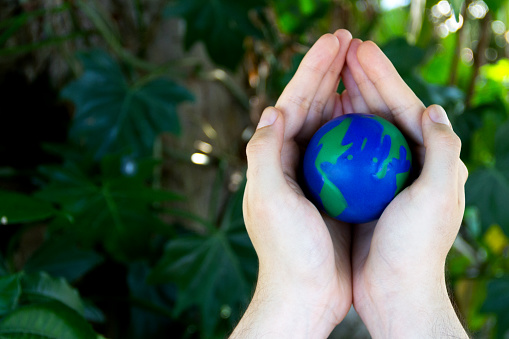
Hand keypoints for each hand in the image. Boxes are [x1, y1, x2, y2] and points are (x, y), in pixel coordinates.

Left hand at [230, 30, 352, 337]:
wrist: (305, 293)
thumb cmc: (286, 251)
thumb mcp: (269, 201)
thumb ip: (264, 154)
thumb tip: (272, 108)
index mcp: (274, 156)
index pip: (294, 102)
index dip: (312, 69)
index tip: (335, 40)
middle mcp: (291, 159)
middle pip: (312, 105)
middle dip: (328, 70)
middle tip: (350, 39)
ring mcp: (313, 173)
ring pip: (331, 124)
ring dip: (345, 92)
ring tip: (362, 65)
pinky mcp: (333, 189)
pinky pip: (349, 150)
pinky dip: (359, 128)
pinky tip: (373, 115)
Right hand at [342, 39, 468, 336]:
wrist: (393, 292)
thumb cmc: (416, 248)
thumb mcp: (438, 197)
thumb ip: (443, 150)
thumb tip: (433, 107)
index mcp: (432, 159)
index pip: (405, 106)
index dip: (382, 75)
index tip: (359, 48)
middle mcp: (409, 164)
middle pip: (382, 111)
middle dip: (362, 78)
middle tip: (340, 48)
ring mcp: (383, 178)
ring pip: (363, 128)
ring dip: (347, 97)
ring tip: (330, 72)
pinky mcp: (363, 193)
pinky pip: (347, 153)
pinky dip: (336, 132)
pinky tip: (321, 118)